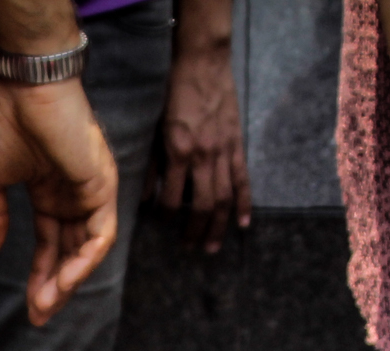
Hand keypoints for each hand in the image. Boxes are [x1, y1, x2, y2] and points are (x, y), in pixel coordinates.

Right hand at [0, 78, 118, 326]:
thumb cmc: (3, 120)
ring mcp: (90, 190)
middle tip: (39, 317)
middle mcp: (74, 193)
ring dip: (68, 281)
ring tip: (46, 306)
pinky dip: (85, 261)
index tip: (28, 306)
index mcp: (49, 190)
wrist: (21, 86)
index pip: (50, 243)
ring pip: (87, 249)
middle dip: (55, 286)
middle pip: (70, 251)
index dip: (39, 275)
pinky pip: (100, 235)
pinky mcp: (102, 185)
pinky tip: (65, 281)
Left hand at [152, 38, 249, 252]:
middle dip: (195, 231)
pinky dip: (244, 203)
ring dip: (219, 226)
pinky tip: (243, 224)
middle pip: (202, 206)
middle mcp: (203, 156)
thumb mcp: (155, 126)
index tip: (160, 225)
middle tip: (189, 248)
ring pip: (224, 198)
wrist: (203, 63)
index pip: (171, 198)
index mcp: (179, 151)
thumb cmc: (173, 91)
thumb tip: (145, 196)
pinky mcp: (237, 145)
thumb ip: (153, 162)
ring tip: (213, 247)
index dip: (165, 216)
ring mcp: (223, 152)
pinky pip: (242, 180)